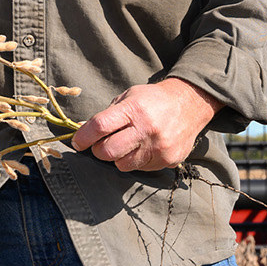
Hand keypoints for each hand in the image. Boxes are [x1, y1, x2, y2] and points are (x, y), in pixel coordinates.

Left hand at [70, 78, 222, 171]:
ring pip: (122, 165)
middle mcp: (147, 129)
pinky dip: (135, 161)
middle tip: (99, 145)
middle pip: (108, 152)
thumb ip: (108, 115)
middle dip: (98, 151)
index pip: (100, 127)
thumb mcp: (128, 97)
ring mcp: (158, 147)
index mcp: (134, 109)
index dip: (83, 137)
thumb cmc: (152, 100)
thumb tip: (84, 132)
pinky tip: (142, 148)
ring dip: (117, 158)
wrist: (189, 104)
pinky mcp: (167, 160)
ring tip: (124, 145)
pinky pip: (140, 169)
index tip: (77, 142)